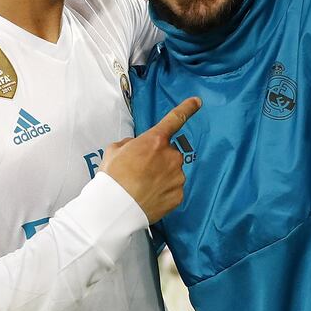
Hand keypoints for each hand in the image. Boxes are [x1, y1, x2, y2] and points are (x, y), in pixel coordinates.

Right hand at [99, 97, 201, 222]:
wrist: (115, 209)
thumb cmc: (113, 177)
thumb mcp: (114, 150)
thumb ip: (131, 144)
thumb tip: (137, 147)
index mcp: (155, 140)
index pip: (175, 119)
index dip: (187, 108)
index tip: (197, 101)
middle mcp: (171, 156)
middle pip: (169, 153)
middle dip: (159, 159)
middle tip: (140, 171)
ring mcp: (177, 177)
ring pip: (172, 172)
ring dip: (162, 176)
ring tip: (142, 186)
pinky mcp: (179, 195)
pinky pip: (173, 189)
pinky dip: (164, 192)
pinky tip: (150, 197)